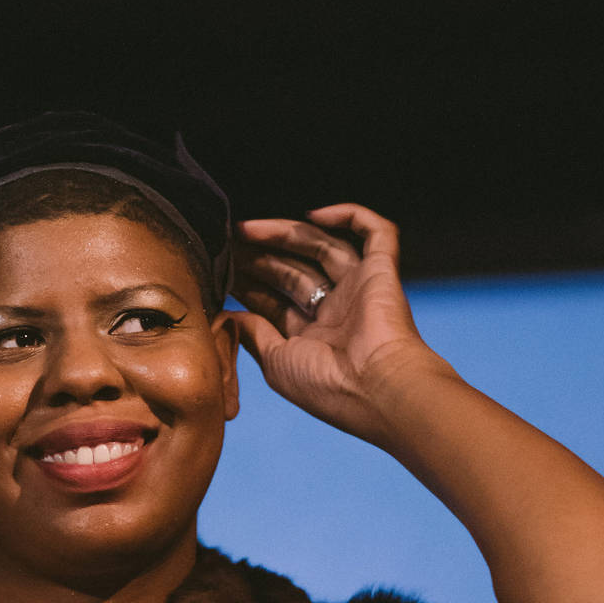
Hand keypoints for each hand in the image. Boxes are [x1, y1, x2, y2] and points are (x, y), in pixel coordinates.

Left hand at [231, 204, 433, 443]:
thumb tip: (227, 315)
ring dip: (285, 234)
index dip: (248, 283)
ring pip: (321, 245)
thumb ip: (253, 334)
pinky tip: (315, 213)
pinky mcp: (383, 270)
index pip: (276, 300)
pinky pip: (375, 232)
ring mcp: (360, 288)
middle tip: (227, 243)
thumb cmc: (326, 387)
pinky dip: (350, 215)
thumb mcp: (276, 362)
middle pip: (294, 270)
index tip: (219, 270)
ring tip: (246, 228)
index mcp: (313, 337)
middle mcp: (337, 310)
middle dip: (259, 257)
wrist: (376, 389)